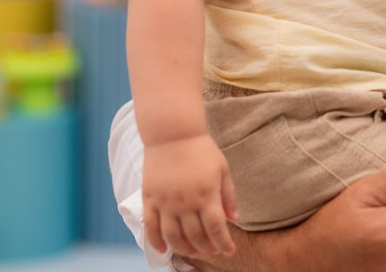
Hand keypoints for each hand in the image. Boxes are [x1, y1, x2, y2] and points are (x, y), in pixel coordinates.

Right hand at [143, 134, 237, 257]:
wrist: (173, 133)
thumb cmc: (201, 149)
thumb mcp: (222, 169)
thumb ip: (228, 195)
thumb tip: (234, 218)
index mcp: (206, 194)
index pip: (216, 228)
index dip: (223, 243)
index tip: (229, 251)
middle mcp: (185, 202)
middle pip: (196, 235)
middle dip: (206, 247)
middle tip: (212, 251)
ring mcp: (166, 202)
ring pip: (174, 236)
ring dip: (184, 249)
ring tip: (193, 252)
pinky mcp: (150, 199)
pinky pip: (150, 227)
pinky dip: (156, 242)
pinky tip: (163, 249)